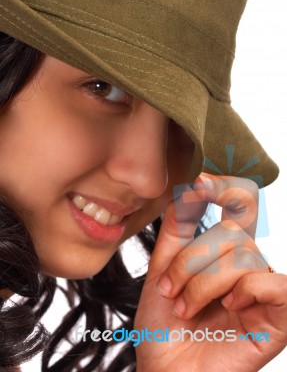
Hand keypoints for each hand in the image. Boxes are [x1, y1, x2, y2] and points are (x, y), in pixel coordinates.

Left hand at [134, 173, 286, 371]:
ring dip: (202, 282)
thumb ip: (177, 229)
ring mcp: (263, 290)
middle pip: (230, 232)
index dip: (226, 187)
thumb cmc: (166, 324)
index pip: (240, 205)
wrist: (166, 370)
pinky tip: (228, 307)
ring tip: (185, 308)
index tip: (199, 181)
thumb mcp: (163, 268)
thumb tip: (189, 188)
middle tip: (170, 290)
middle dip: (190, 260)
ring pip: (241, 257)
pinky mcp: (278, 317)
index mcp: (224, 252)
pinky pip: (272, 282)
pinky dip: (243, 289)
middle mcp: (247, 266)